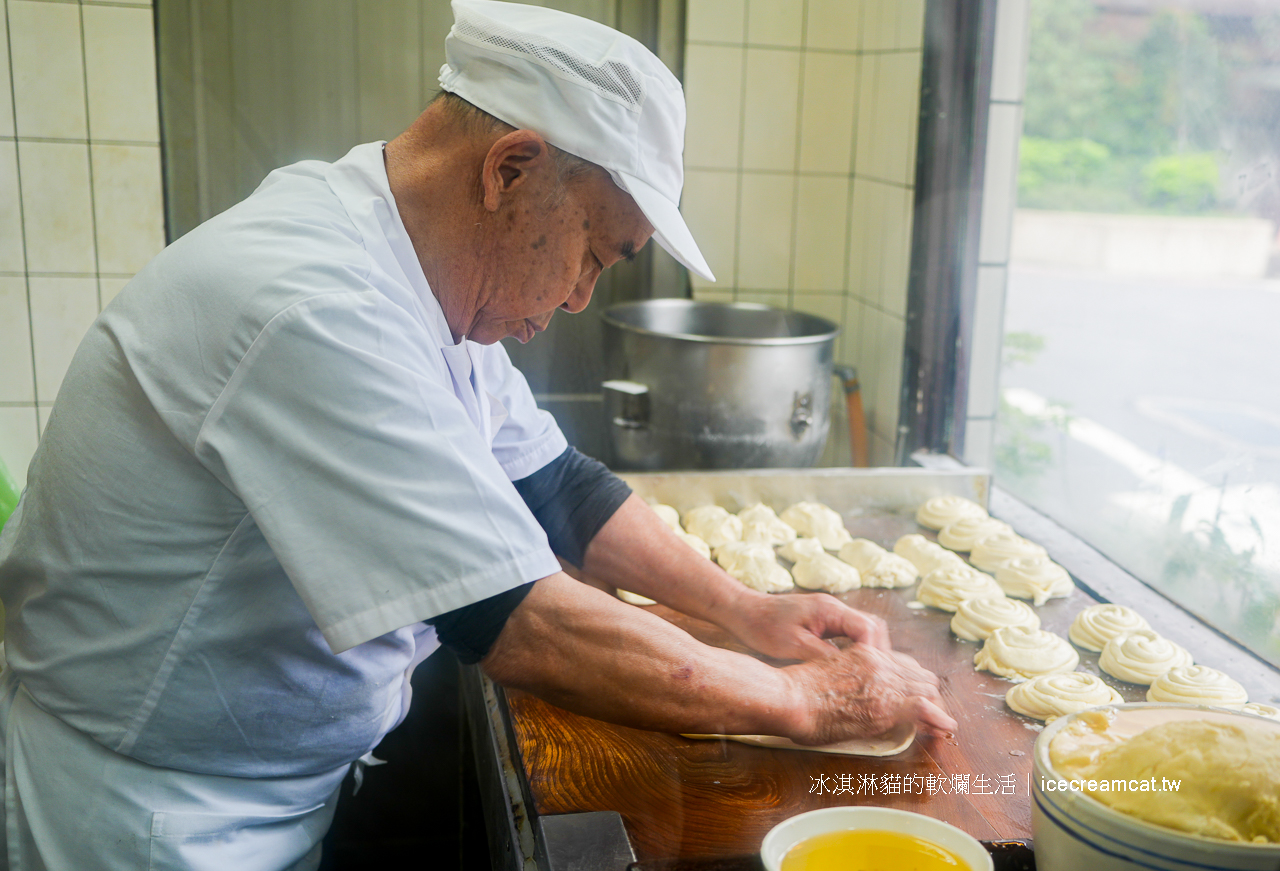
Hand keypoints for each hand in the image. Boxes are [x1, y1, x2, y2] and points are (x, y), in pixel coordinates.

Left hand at [718, 591, 890, 661]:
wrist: (743, 611)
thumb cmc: (763, 627)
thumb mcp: (793, 646)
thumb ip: (824, 657)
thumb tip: (851, 674)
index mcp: (829, 610)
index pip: (868, 629)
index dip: (876, 654)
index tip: (877, 676)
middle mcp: (834, 608)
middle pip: (872, 627)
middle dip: (879, 653)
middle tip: (879, 679)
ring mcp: (830, 613)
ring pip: (863, 630)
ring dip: (869, 651)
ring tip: (869, 677)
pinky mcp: (824, 621)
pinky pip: (850, 634)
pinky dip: (856, 649)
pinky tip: (851, 669)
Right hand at [784, 642, 956, 742]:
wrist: (789, 697)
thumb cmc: (795, 689)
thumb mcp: (825, 670)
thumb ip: (845, 675)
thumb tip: (851, 692)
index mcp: (863, 651)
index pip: (900, 662)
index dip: (911, 680)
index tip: (916, 693)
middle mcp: (878, 661)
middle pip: (917, 674)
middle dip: (928, 693)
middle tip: (935, 712)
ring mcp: (884, 681)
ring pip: (925, 688)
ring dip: (935, 706)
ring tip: (944, 723)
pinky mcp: (886, 703)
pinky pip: (924, 706)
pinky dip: (938, 717)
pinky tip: (946, 727)